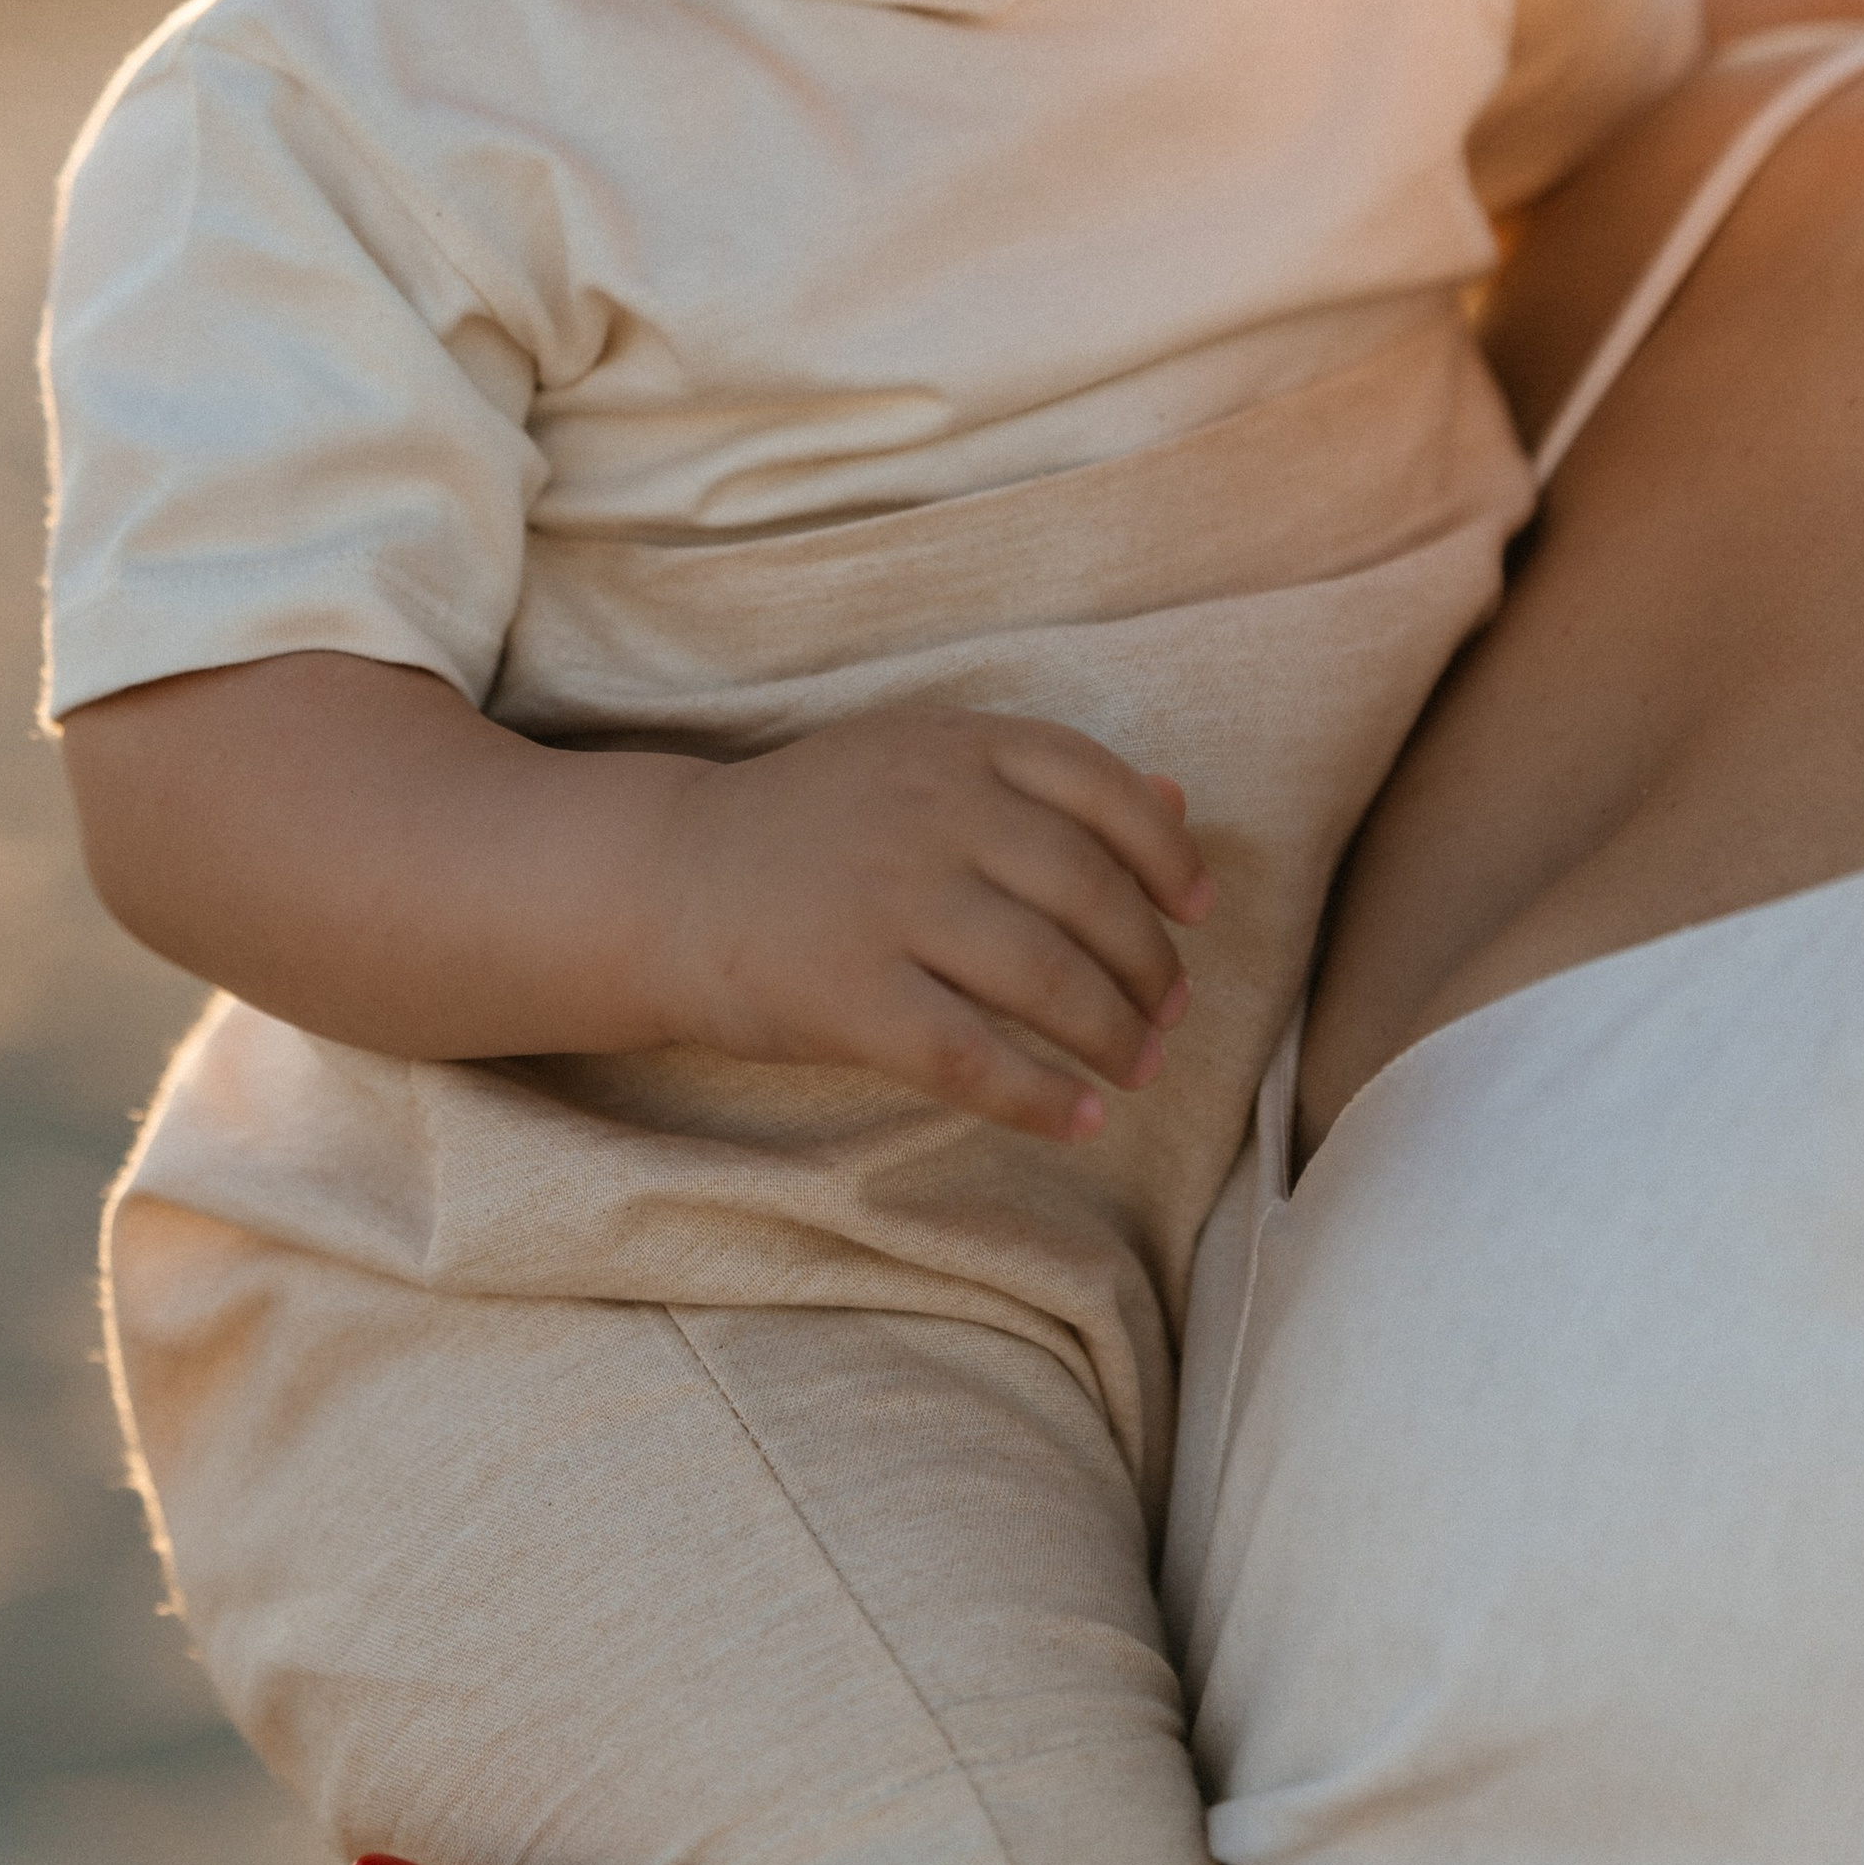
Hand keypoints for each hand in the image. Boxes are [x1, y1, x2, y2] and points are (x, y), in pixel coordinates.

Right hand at [642, 706, 1211, 1142]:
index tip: (1198, 907)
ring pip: (1047, 977)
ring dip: (1114, 1033)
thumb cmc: (812, 828)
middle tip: (1169, 1010)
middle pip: (1088, 891)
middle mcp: (930, 813)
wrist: (665, 880)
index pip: (1098, 783)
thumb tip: (1179, 804)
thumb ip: (1038, 778)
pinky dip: (1042, 1098)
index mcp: (952, 745)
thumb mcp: (918, 764)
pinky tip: (1079, 1119)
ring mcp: (889, 902)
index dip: (1165, 853)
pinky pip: (975, 1059)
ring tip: (1137, 1065)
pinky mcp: (850, 995)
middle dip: (1148, 963)